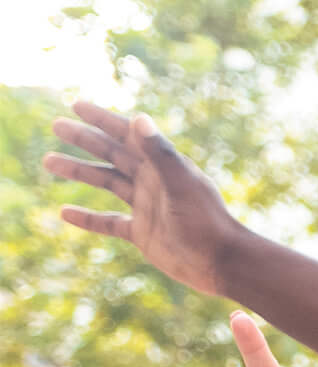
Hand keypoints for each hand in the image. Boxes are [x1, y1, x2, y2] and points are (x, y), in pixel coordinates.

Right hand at [45, 102, 242, 294]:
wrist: (221, 262)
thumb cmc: (206, 221)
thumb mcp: (181, 183)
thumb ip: (160, 153)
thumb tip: (139, 118)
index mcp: (162, 166)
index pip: (127, 135)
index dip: (102, 119)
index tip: (75, 105)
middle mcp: (153, 182)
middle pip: (112, 154)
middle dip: (84, 139)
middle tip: (56, 124)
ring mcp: (146, 206)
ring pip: (106, 183)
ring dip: (79, 171)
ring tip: (48, 160)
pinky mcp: (142, 232)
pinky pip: (109, 222)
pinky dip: (87, 218)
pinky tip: (64, 212)